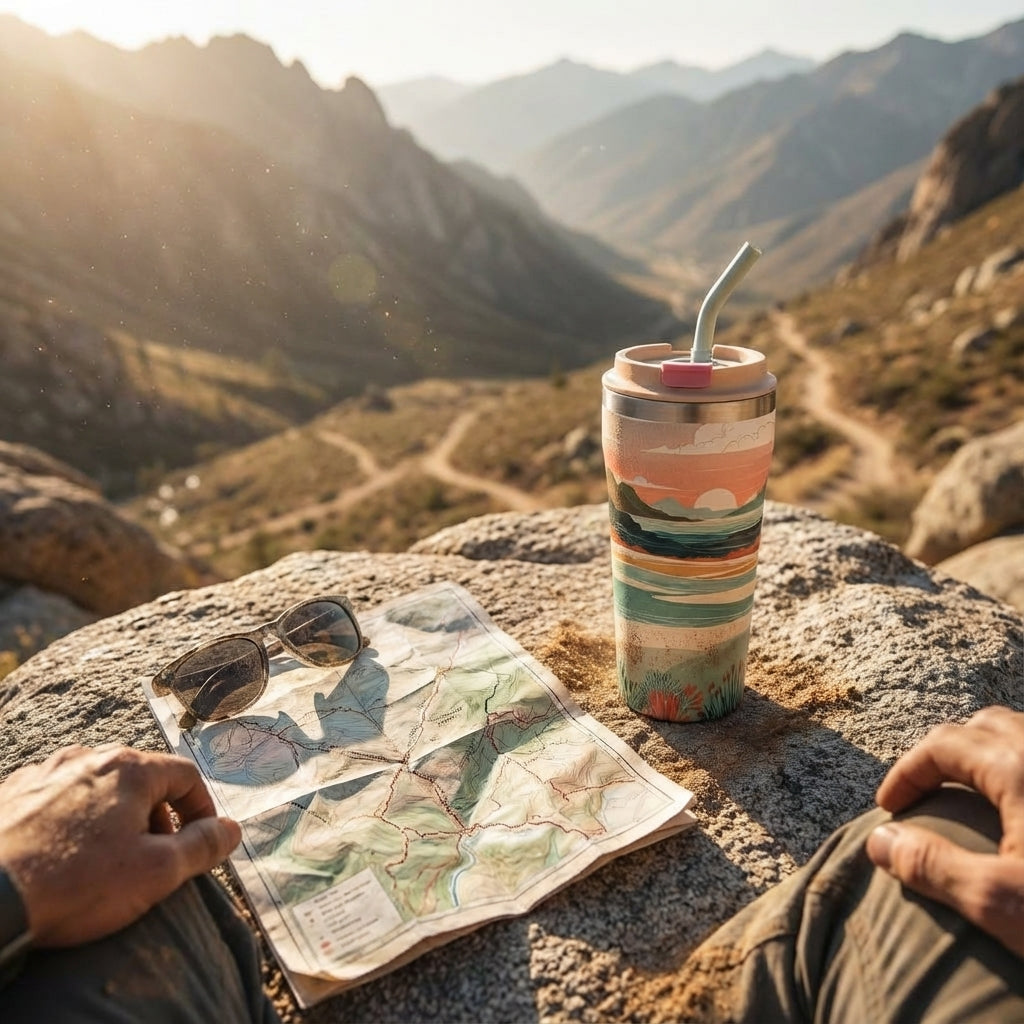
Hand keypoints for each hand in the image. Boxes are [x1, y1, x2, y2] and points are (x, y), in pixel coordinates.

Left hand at [0, 744, 240, 946]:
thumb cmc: (75, 882)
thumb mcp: (155, 873)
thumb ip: (202, 847)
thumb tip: (233, 830)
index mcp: (130, 769)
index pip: (186, 775)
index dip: (202, 811)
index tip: (199, 844)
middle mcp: (88, 758)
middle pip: (142, 781)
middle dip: (156, 819)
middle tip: (153, 861)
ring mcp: (44, 773)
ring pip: (98, 790)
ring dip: (114, 820)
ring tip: (105, 863)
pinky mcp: (10, 795)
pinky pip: (57, 801)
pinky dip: (72, 823)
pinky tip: (62, 859)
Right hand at [866, 706, 1023, 957]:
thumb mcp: (1000, 903)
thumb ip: (932, 867)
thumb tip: (877, 843)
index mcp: (1019, 766)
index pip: (942, 744)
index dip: (905, 773)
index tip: (887, 808)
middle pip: (985, 726)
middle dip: (946, 753)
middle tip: (927, 794)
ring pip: (1021, 737)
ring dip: (988, 757)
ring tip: (972, 801)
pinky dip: (1020, 771)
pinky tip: (1021, 816)